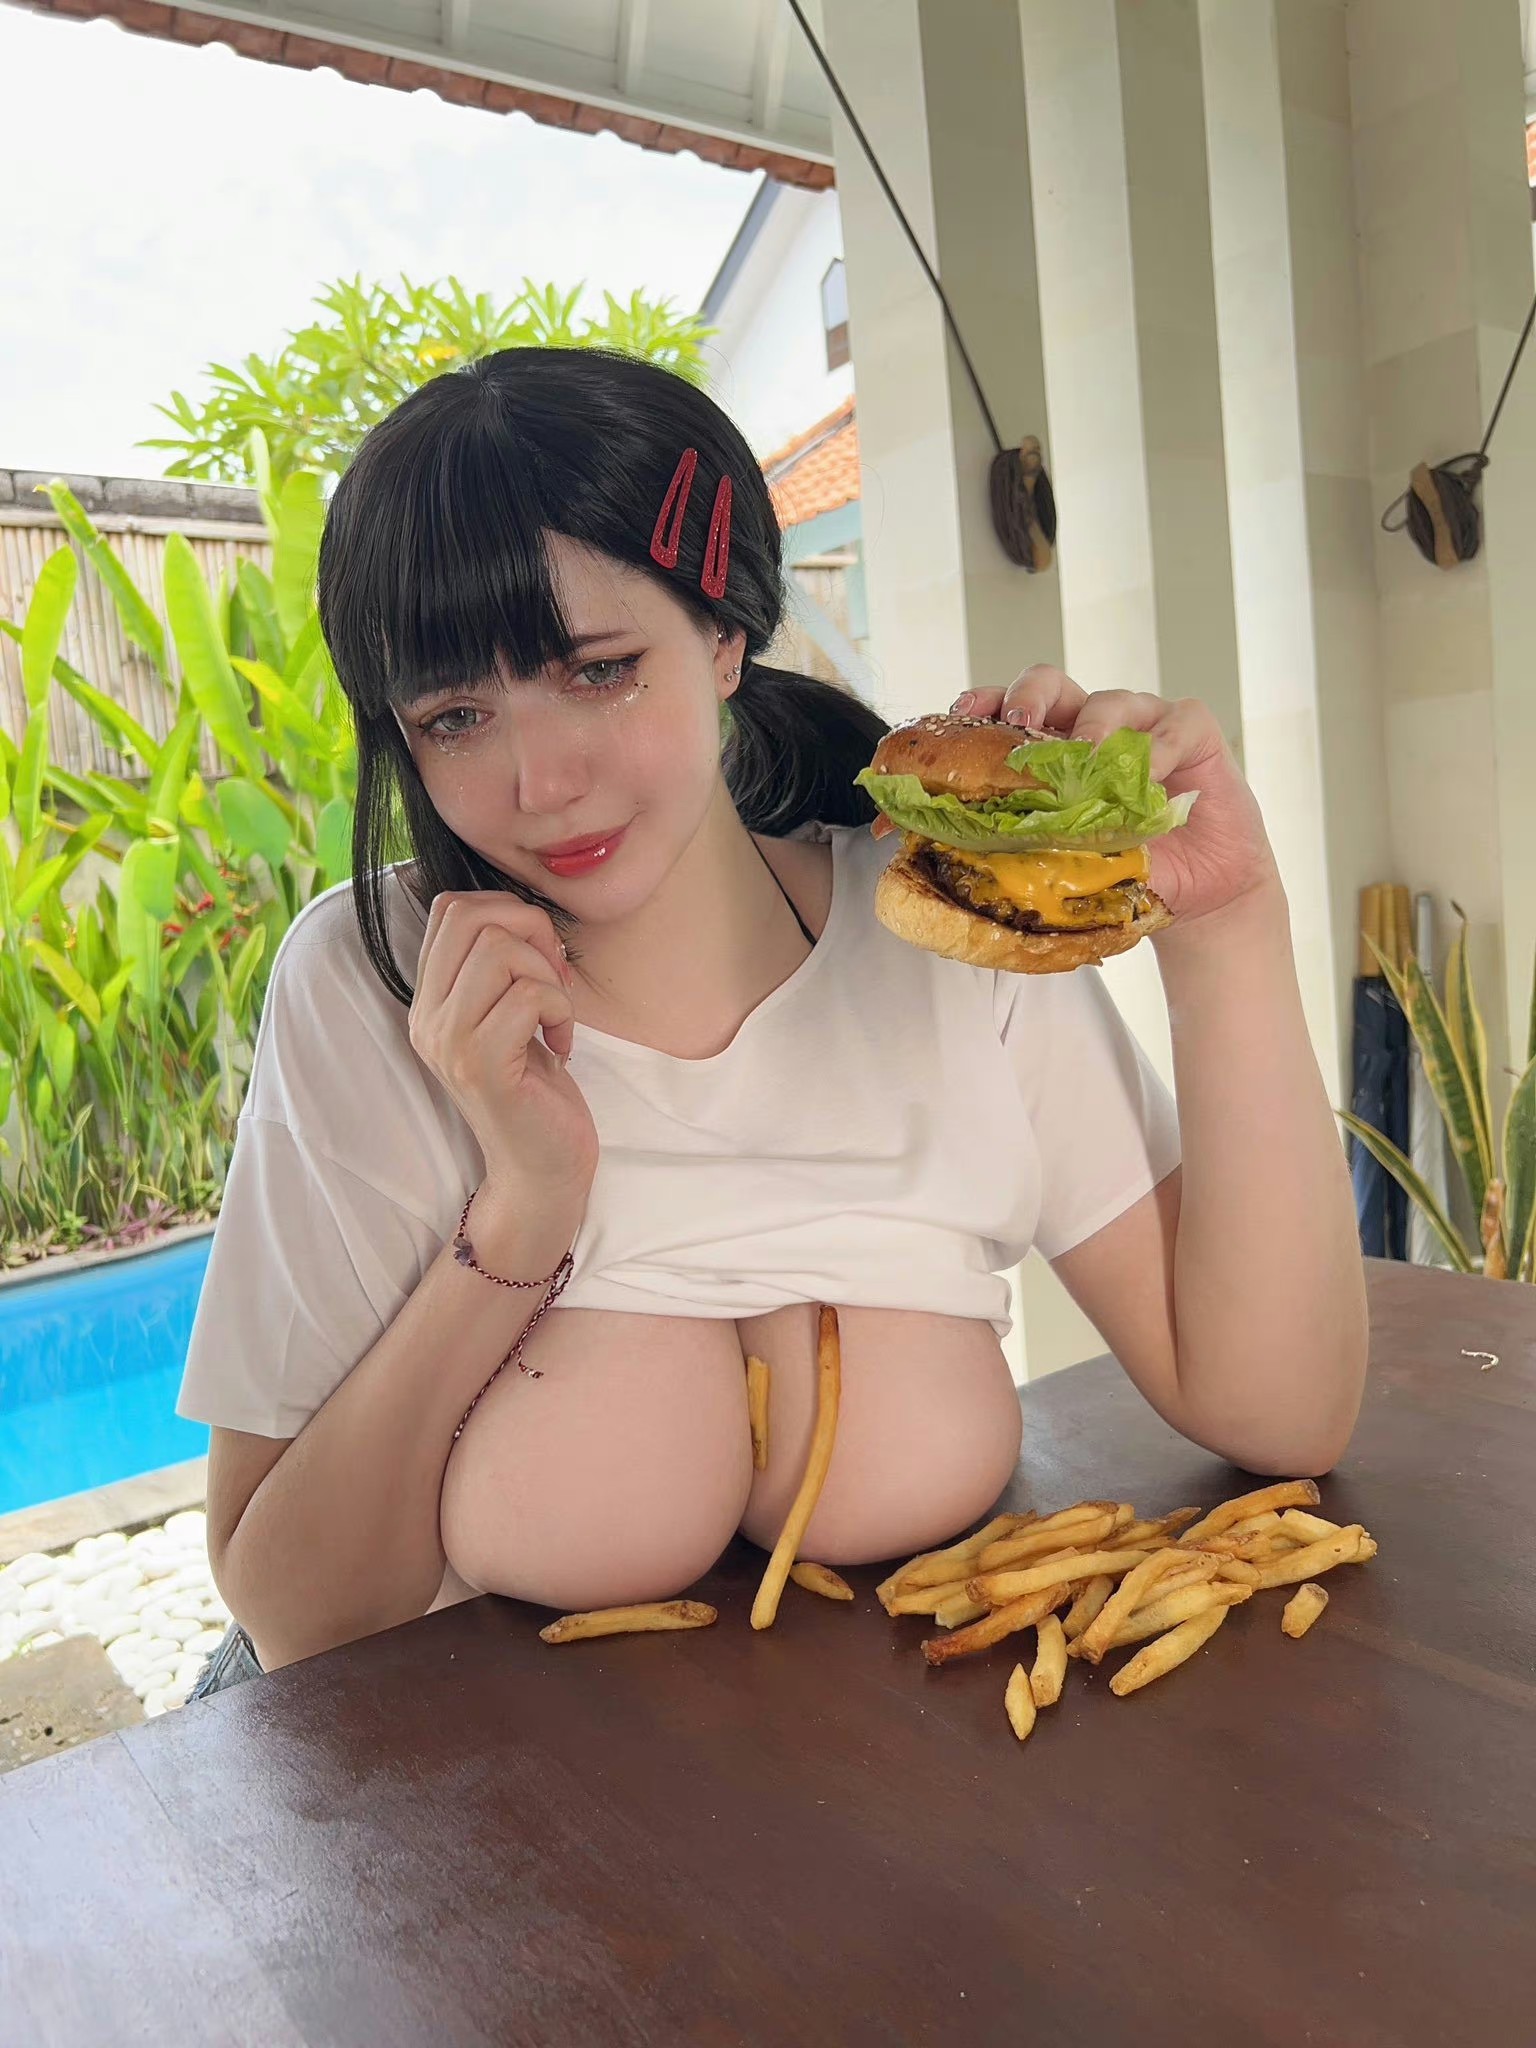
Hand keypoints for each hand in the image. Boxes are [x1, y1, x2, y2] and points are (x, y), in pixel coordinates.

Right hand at [410, 893, 598, 1218]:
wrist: (541, 1169)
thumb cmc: (536, 1089)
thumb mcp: (511, 1015)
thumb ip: (502, 966)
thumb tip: (526, 913)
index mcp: (429, 1000)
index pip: (449, 908)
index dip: (507, 912)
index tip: (539, 956)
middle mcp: (426, 1018)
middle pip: (469, 915)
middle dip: (530, 929)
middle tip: (555, 976)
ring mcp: (448, 1042)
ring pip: (500, 951)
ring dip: (548, 975)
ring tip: (556, 1014)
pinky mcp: (482, 1066)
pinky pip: (528, 995)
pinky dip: (560, 1009)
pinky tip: (561, 1043)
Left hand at [951, 665, 1280, 927]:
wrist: (1200, 897)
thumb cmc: (1132, 871)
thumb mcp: (1075, 862)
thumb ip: (1033, 848)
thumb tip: (972, 856)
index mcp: (1054, 753)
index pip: (1010, 713)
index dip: (985, 705)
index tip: (961, 715)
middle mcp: (1093, 728)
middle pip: (1052, 685)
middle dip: (1029, 695)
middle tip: (1020, 723)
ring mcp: (1144, 724)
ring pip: (1110, 700)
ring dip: (1093, 727)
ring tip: (1086, 759)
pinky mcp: (1193, 732)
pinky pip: (1174, 724)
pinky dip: (1160, 746)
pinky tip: (1151, 774)